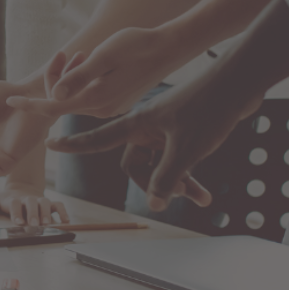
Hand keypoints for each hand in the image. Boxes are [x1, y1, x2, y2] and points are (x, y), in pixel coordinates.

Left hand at [0, 186, 68, 227]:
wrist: (20, 190)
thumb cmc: (6, 200)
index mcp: (13, 199)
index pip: (14, 203)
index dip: (16, 212)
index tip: (18, 222)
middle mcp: (27, 199)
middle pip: (31, 202)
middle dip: (33, 213)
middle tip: (34, 224)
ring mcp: (38, 200)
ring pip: (45, 202)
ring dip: (46, 212)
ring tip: (47, 224)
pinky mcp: (49, 203)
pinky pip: (58, 204)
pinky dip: (63, 211)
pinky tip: (65, 221)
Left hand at [8, 28, 184, 119]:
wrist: (168, 48)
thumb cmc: (136, 46)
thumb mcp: (104, 56)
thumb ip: (79, 77)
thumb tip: (56, 96)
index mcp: (97, 100)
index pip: (54, 108)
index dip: (31, 104)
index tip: (11, 100)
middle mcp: (102, 109)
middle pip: (63, 101)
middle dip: (55, 79)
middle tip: (64, 54)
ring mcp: (110, 107)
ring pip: (75, 97)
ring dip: (70, 77)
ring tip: (83, 54)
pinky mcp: (116, 101)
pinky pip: (88, 95)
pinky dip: (82, 80)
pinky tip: (91, 61)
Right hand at [46, 78, 261, 210]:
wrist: (238, 86)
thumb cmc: (207, 110)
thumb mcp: (184, 150)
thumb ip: (165, 179)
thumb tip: (152, 203)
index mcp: (136, 124)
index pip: (97, 138)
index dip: (74, 144)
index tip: (50, 142)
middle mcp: (146, 127)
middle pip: (135, 164)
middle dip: (152, 184)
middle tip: (173, 196)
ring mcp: (164, 130)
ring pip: (159, 165)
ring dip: (176, 183)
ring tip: (199, 196)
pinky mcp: (183, 132)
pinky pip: (177, 160)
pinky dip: (188, 176)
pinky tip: (204, 192)